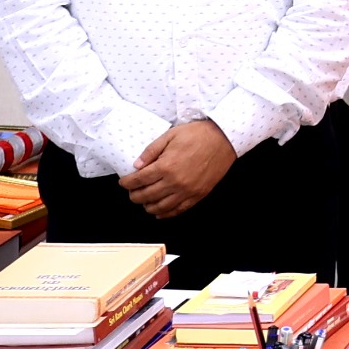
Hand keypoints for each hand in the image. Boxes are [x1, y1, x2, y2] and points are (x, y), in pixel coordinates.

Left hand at [117, 120, 236, 218]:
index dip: (127, 183)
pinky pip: (178, 210)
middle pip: (146, 196)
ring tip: (144, 201)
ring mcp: (187, 190)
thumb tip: (136, 165)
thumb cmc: (199, 134)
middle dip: (134, 195)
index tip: (123, 182)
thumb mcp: (170, 135)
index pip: (138, 180)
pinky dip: (166, 213)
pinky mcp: (198, 194)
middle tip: (132, 191)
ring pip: (160, 207)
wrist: (225, 138)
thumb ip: (151, 151)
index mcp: (166, 166)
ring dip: (147, 206)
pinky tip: (159, 211)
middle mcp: (175, 182)